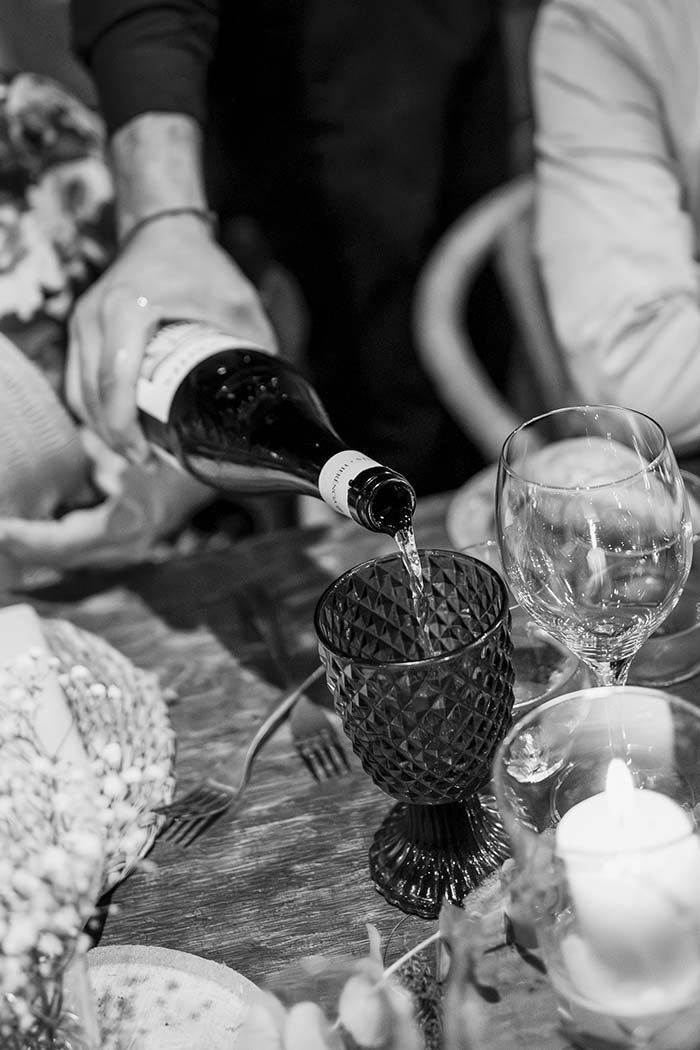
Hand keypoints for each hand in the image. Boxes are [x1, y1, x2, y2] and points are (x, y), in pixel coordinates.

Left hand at [0, 430, 213, 569]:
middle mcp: (124, 547)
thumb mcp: (128, 453)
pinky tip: (37, 535)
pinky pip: (83, 552)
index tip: (0, 528)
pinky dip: (57, 546)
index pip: (60, 543)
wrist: (216, 471)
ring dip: (38, 550)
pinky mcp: (129, 547)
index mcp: (122, 526)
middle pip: (61, 560)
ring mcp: (128, 551)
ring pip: (70, 560)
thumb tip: (66, 445)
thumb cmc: (177, 458)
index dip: (25, 538)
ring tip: (9, 537)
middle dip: (24, 550)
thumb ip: (94, 454)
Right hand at [66, 213, 277, 459]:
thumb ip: (255, 344)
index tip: (146, 455)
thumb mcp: (236, 300)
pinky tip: (119, 427)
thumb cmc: (199, 263)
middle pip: (90, 394)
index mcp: (129, 309)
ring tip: (134, 452)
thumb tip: (273, 392)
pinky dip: (94, 407)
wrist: (162, 228)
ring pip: (78, 390)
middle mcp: (95, 315)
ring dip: (101, 427)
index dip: (125, 427)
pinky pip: (78, 378)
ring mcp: (82, 321)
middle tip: (144, 462)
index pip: (115, 380)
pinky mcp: (81, 328)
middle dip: (113, 437)